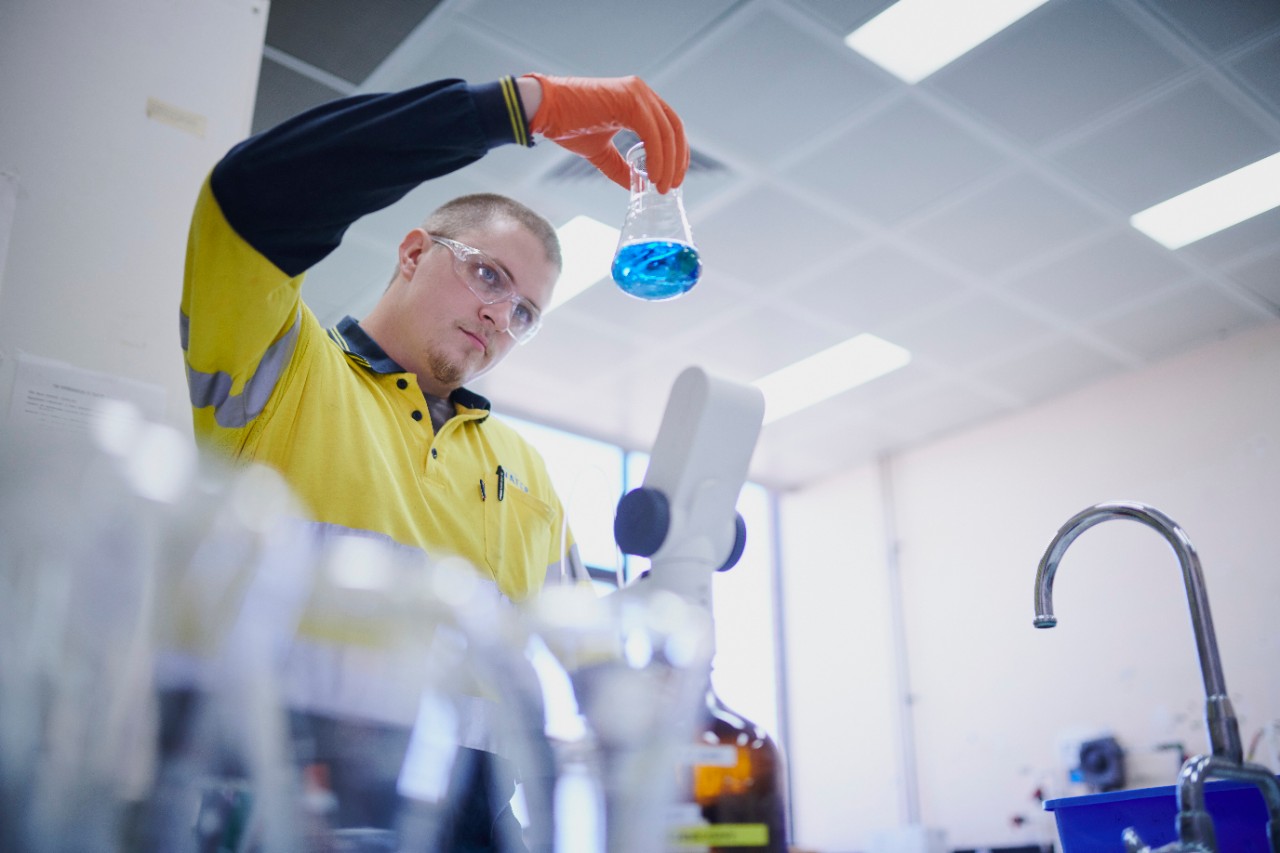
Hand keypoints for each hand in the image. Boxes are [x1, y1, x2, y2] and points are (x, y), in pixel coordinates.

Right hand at [522, 73, 688, 193]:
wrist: (544, 110)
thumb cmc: (567, 125)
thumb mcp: (601, 152)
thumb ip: (621, 166)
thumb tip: (637, 186)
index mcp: (638, 100)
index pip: (669, 126)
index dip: (676, 153)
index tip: (673, 178)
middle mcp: (641, 92)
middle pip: (674, 128)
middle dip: (677, 161)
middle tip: (671, 186)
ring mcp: (637, 94)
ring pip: (666, 132)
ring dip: (668, 163)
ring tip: (661, 186)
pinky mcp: (630, 101)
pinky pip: (653, 134)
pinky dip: (657, 157)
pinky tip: (652, 176)